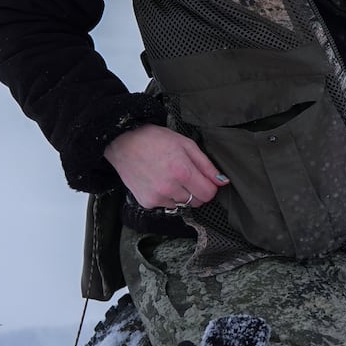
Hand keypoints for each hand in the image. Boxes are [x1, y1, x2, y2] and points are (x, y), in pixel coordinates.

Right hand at [105, 124, 228, 210]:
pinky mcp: (146, 202)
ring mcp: (156, 197)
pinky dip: (167, 197)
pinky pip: (166, 205)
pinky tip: (159, 181)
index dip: (210, 186)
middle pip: (197, 202)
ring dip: (181, 194)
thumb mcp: (186, 144)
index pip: (208, 194)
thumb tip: (222, 181)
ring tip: (170, 176)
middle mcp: (169, 188)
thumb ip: (206, 165)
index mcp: (182, 171)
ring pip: (182, 205)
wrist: (124, 142)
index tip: (204, 179)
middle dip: (196, 191)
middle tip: (186, 175)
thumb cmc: (155, 139)